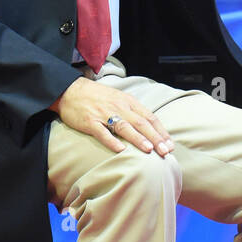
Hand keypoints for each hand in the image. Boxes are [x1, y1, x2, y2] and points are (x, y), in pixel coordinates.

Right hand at [50, 77, 173, 156]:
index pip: (149, 117)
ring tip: (149, 150)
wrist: (70, 90)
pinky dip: (111, 141)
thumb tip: (150, 127)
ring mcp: (104, 114)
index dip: (161, 131)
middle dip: (155, 138)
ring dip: (138, 139)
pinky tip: (120, 150)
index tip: (170, 144)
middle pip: (141, 123)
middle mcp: (119, 107)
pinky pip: (102, 132)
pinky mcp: (89, 122)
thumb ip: (133, 111)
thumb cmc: (97, 96)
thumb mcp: (119, 99)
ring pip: (124, 127)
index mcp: (128, 102)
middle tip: (166, 151)